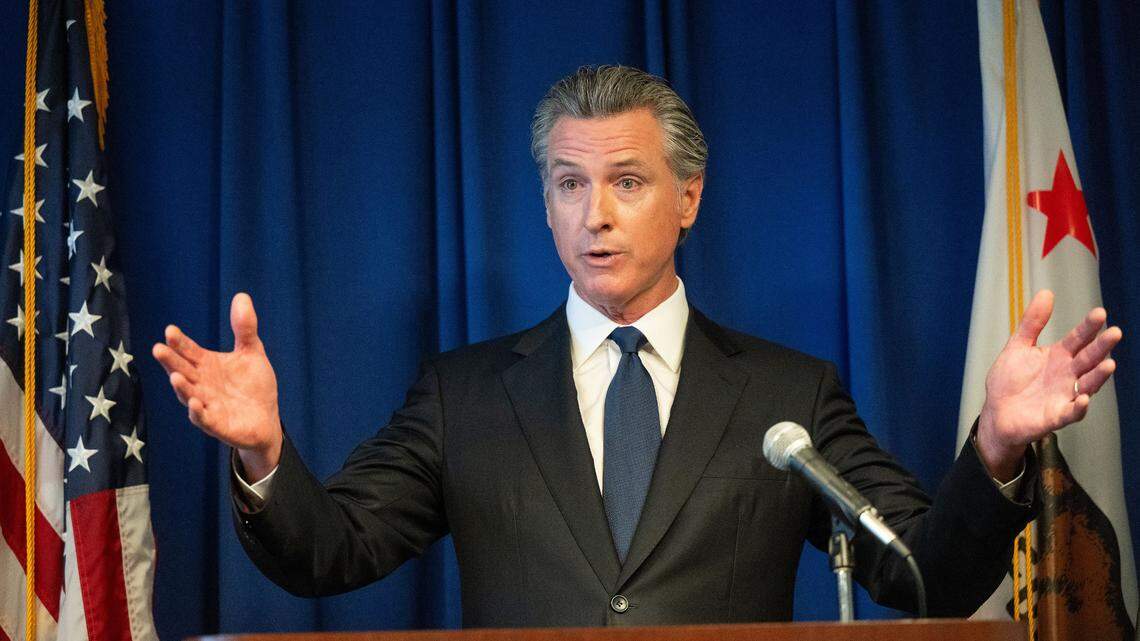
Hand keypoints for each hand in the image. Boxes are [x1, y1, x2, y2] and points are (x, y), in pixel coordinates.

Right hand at [152, 293, 282, 480]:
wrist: (266, 419)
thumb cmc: (253, 385)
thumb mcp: (252, 352)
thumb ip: (245, 328)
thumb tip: (241, 296)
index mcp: (207, 365)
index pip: (189, 351)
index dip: (180, 342)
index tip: (170, 330)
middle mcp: (201, 384)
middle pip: (182, 370)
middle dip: (170, 361)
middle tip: (158, 349)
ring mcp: (206, 405)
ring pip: (188, 395)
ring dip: (181, 387)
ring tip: (175, 376)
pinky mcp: (216, 424)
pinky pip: (204, 419)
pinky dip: (198, 413)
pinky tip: (195, 404)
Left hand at [977, 290, 1121, 479]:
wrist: (996, 413)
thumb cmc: (1009, 381)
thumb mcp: (1018, 347)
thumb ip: (1032, 323)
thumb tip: (1046, 293)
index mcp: (1059, 357)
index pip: (1078, 339)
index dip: (1088, 327)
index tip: (1100, 313)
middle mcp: (1067, 375)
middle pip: (1088, 359)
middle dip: (1101, 347)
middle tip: (1114, 333)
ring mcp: (1064, 395)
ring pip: (1087, 384)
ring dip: (1098, 375)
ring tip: (1108, 363)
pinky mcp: (1056, 416)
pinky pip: (1071, 412)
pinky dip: (1078, 407)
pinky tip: (1082, 398)